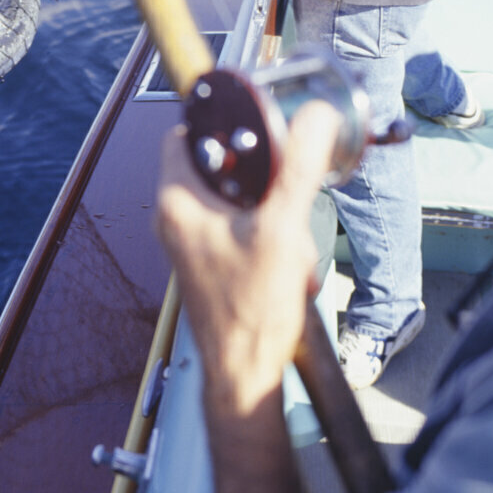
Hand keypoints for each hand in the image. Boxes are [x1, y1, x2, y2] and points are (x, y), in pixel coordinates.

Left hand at [156, 101, 340, 415]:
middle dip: (266, 183)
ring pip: (240, 201)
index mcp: (178, 202)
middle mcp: (177, 220)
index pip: (187, 134)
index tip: (260, 131)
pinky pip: (244, 231)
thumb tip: (315, 117)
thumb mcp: (282, 228)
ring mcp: (193, 243)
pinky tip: (288, 269)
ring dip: (276, 218)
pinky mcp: (211, 262)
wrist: (245, 374)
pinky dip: (272, 241)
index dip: (224, 126)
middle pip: (224, 168)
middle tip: (286, 205)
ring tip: (289, 249)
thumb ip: (298, 168)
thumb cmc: (250, 312)